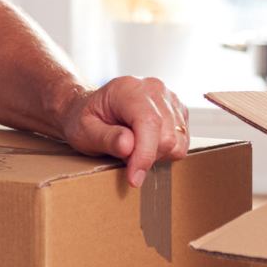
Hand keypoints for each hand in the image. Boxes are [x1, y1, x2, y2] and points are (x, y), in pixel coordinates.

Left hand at [56, 76, 190, 187]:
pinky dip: (165, 152)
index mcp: (129, 89)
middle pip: (167, 135)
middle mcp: (155, 89)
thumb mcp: (84, 132)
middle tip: (124, 158)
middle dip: (147, 157)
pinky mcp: (179, 112)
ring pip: (178, 141)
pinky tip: (146, 145)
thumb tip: (128, 145)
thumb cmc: (85, 119)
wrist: (93, 109)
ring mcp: (171, 99)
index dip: (144, 154)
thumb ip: (105, 138)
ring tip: (134, 149)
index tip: (134, 178)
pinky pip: (182, 142)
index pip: (149, 122)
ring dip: (156, 155)